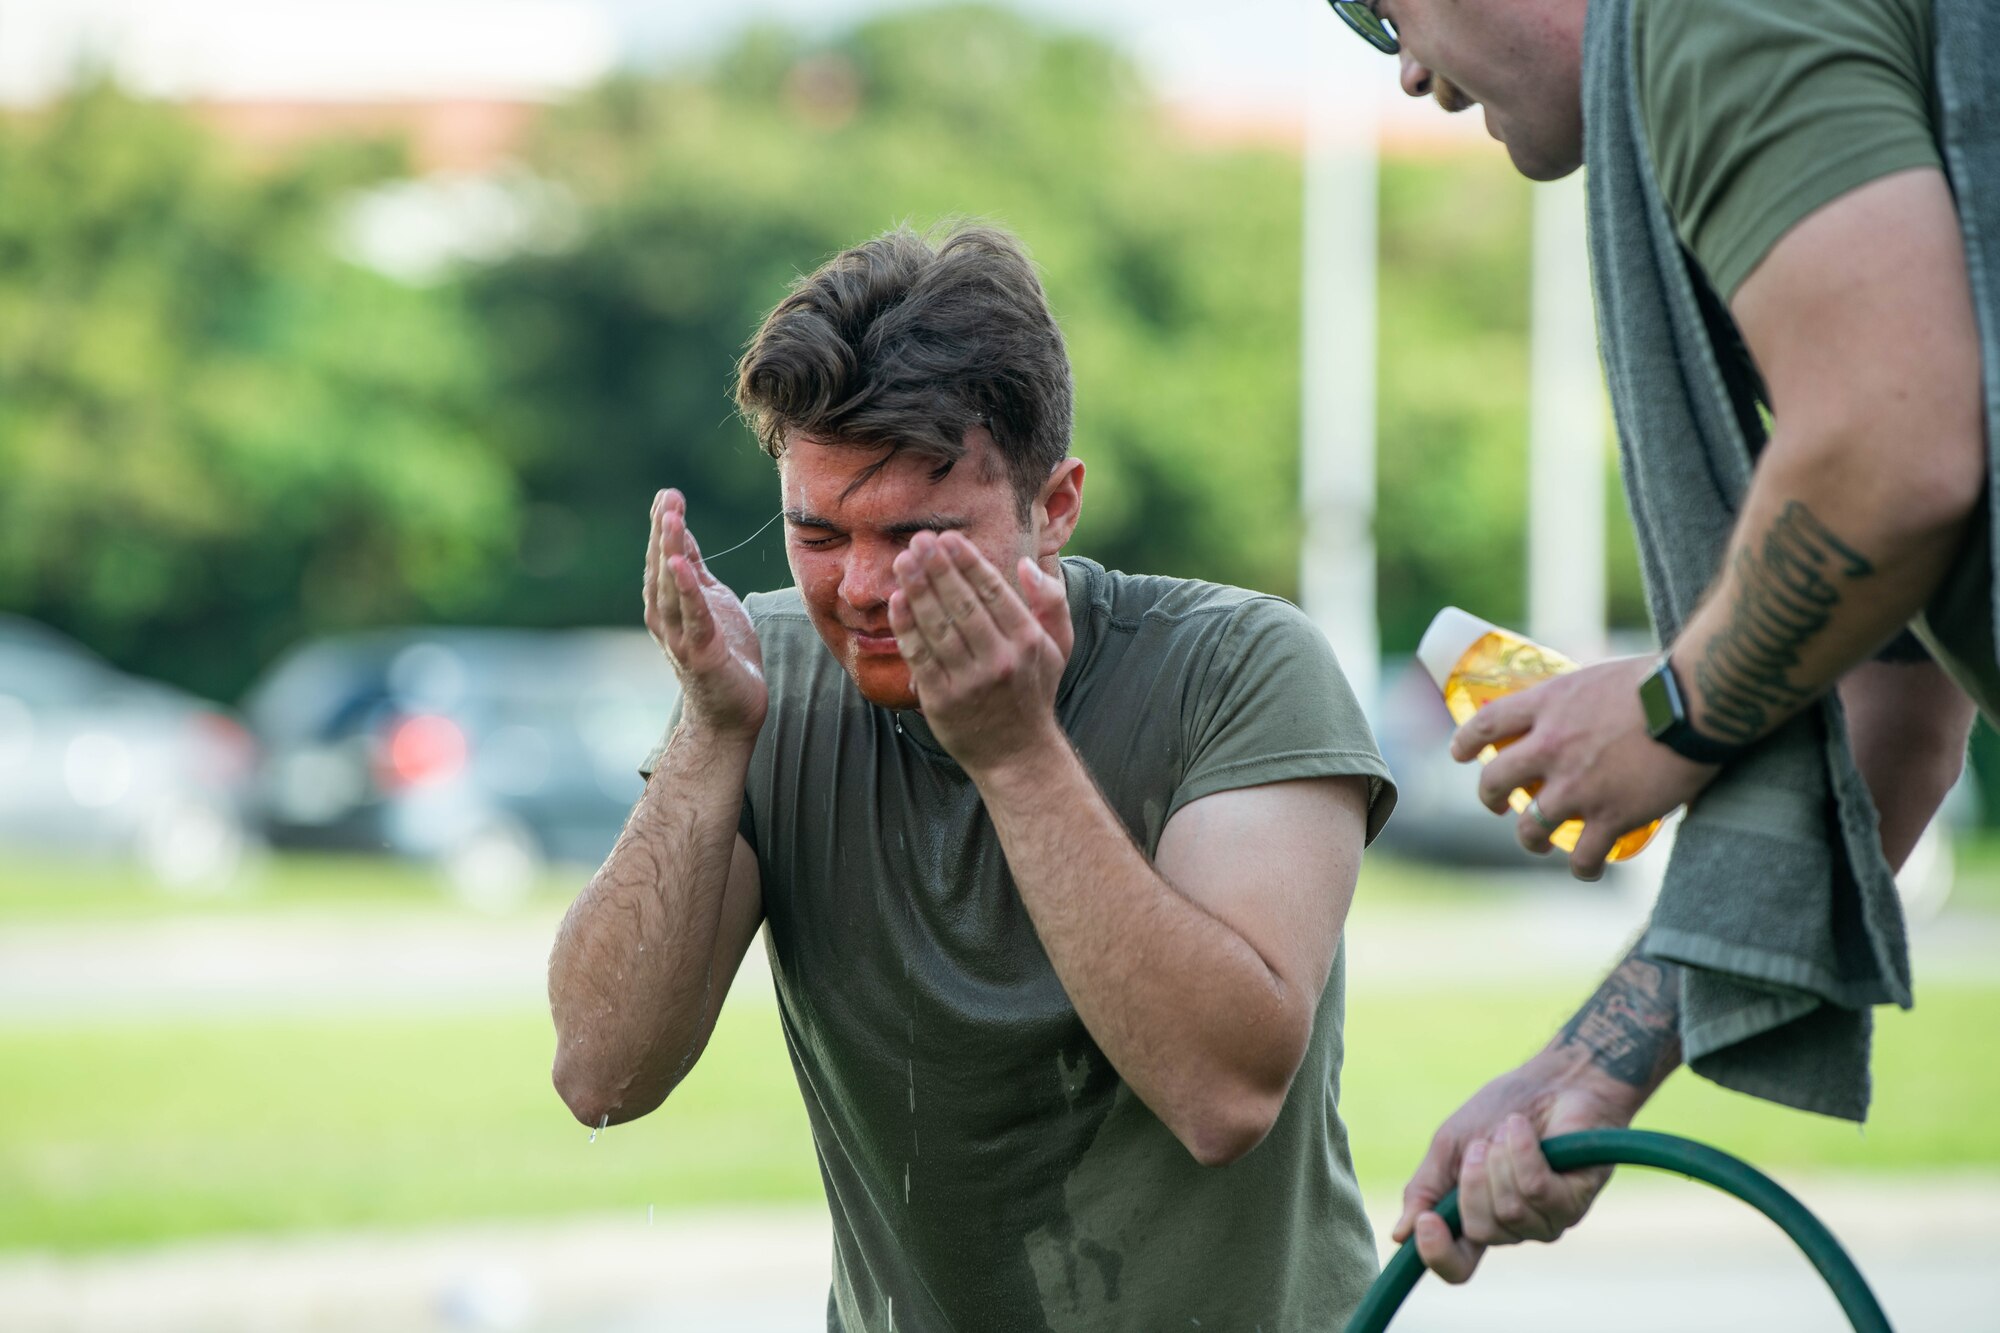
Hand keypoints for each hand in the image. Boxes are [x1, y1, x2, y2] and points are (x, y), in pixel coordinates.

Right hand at [643, 489, 765, 740]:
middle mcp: (666, 617)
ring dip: (671, 550)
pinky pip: (693, 615)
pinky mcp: (700, 651)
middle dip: (664, 530)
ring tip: (672, 518)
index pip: (663, 557)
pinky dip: (686, 590)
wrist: (729, 712)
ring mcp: (680, 635)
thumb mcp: (712, 602)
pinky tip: (681, 564)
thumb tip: (684, 534)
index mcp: (668, 604)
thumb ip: (697, 572)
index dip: (664, 526)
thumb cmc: (722, 656)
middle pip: (662, 566)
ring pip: (672, 586)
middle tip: (668, 497)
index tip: (668, 495)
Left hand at [888, 531, 1071, 772]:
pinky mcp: (941, 700)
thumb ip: (1050, 602)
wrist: (1017, 755)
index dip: (968, 562)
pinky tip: (896, 602)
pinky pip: (919, 657)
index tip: (948, 538)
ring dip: (918, 590)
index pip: (993, 592)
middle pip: (962, 605)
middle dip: (938, 568)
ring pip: (938, 627)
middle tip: (919, 541)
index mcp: (1027, 641)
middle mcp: (999, 660)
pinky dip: (906, 627)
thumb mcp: (1058, 646)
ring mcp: (969, 682)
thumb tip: (1025, 564)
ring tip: (904, 561)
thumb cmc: (1034, 692)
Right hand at [1393, 1048, 1643, 1283]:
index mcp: (1477, 1219)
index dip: (1438, 1254)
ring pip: (1509, 1210)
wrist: (1552, 1080)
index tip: (1427, 1221)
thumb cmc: (1501, 1110)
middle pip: (1480, 1231)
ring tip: (1507, 1129)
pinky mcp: (1574, 1202)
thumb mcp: (1450, 1146)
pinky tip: (1522, 1128)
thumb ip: (1426, 1189)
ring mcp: (1546, 1220)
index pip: (1458, 1266)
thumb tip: (1400, 1235)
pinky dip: (1522, 1151)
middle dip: (1473, 1179)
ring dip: (1500, 1159)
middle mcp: (1512, 1228)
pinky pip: (1536, 1190)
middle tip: (1481, 1142)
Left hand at [1450, 655, 1718, 879]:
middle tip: (1497, 804)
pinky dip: (1582, 867)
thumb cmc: (1662, 680)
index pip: (1486, 723)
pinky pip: (1583, 856)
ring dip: (1531, 840)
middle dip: (1490, 797)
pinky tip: (1586, 870)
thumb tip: (1588, 704)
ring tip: (1539, 842)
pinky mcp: (1610, 816)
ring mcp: (1576, 786)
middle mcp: (1550, 747)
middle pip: (1495, 780)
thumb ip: (1583, 698)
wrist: (1698, 703)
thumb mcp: (1602, 677)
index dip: (1464, 742)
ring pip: (1531, 828)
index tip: (1457, 754)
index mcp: (1547, 705)